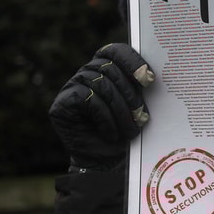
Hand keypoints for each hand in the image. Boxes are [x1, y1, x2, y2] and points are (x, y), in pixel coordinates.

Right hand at [49, 43, 155, 167]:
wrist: (106, 161)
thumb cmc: (124, 130)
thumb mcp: (136, 105)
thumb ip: (139, 86)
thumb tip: (151, 75)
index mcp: (106, 67)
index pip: (116, 51)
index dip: (132, 62)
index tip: (148, 79)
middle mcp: (88, 72)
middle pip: (110, 69)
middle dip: (130, 94)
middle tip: (143, 117)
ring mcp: (72, 86)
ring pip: (101, 85)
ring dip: (120, 110)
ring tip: (131, 129)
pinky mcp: (62, 103)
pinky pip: (88, 100)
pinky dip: (104, 118)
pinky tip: (111, 133)